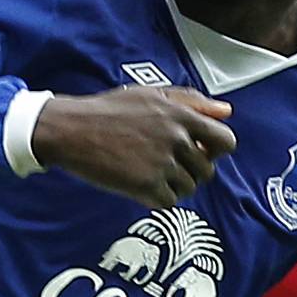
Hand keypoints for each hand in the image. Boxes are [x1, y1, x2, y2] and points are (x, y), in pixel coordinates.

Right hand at [32, 87, 235, 208]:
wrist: (71, 130)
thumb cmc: (107, 110)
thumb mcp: (151, 94)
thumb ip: (192, 102)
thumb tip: (226, 111)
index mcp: (181, 115)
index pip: (225, 141)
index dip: (215, 151)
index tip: (199, 152)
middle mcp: (177, 139)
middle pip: (206, 170)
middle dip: (191, 171)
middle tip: (165, 166)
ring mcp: (162, 164)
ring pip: (189, 188)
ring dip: (174, 186)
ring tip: (151, 175)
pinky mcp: (146, 185)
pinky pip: (169, 202)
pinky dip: (158, 198)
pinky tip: (141, 186)